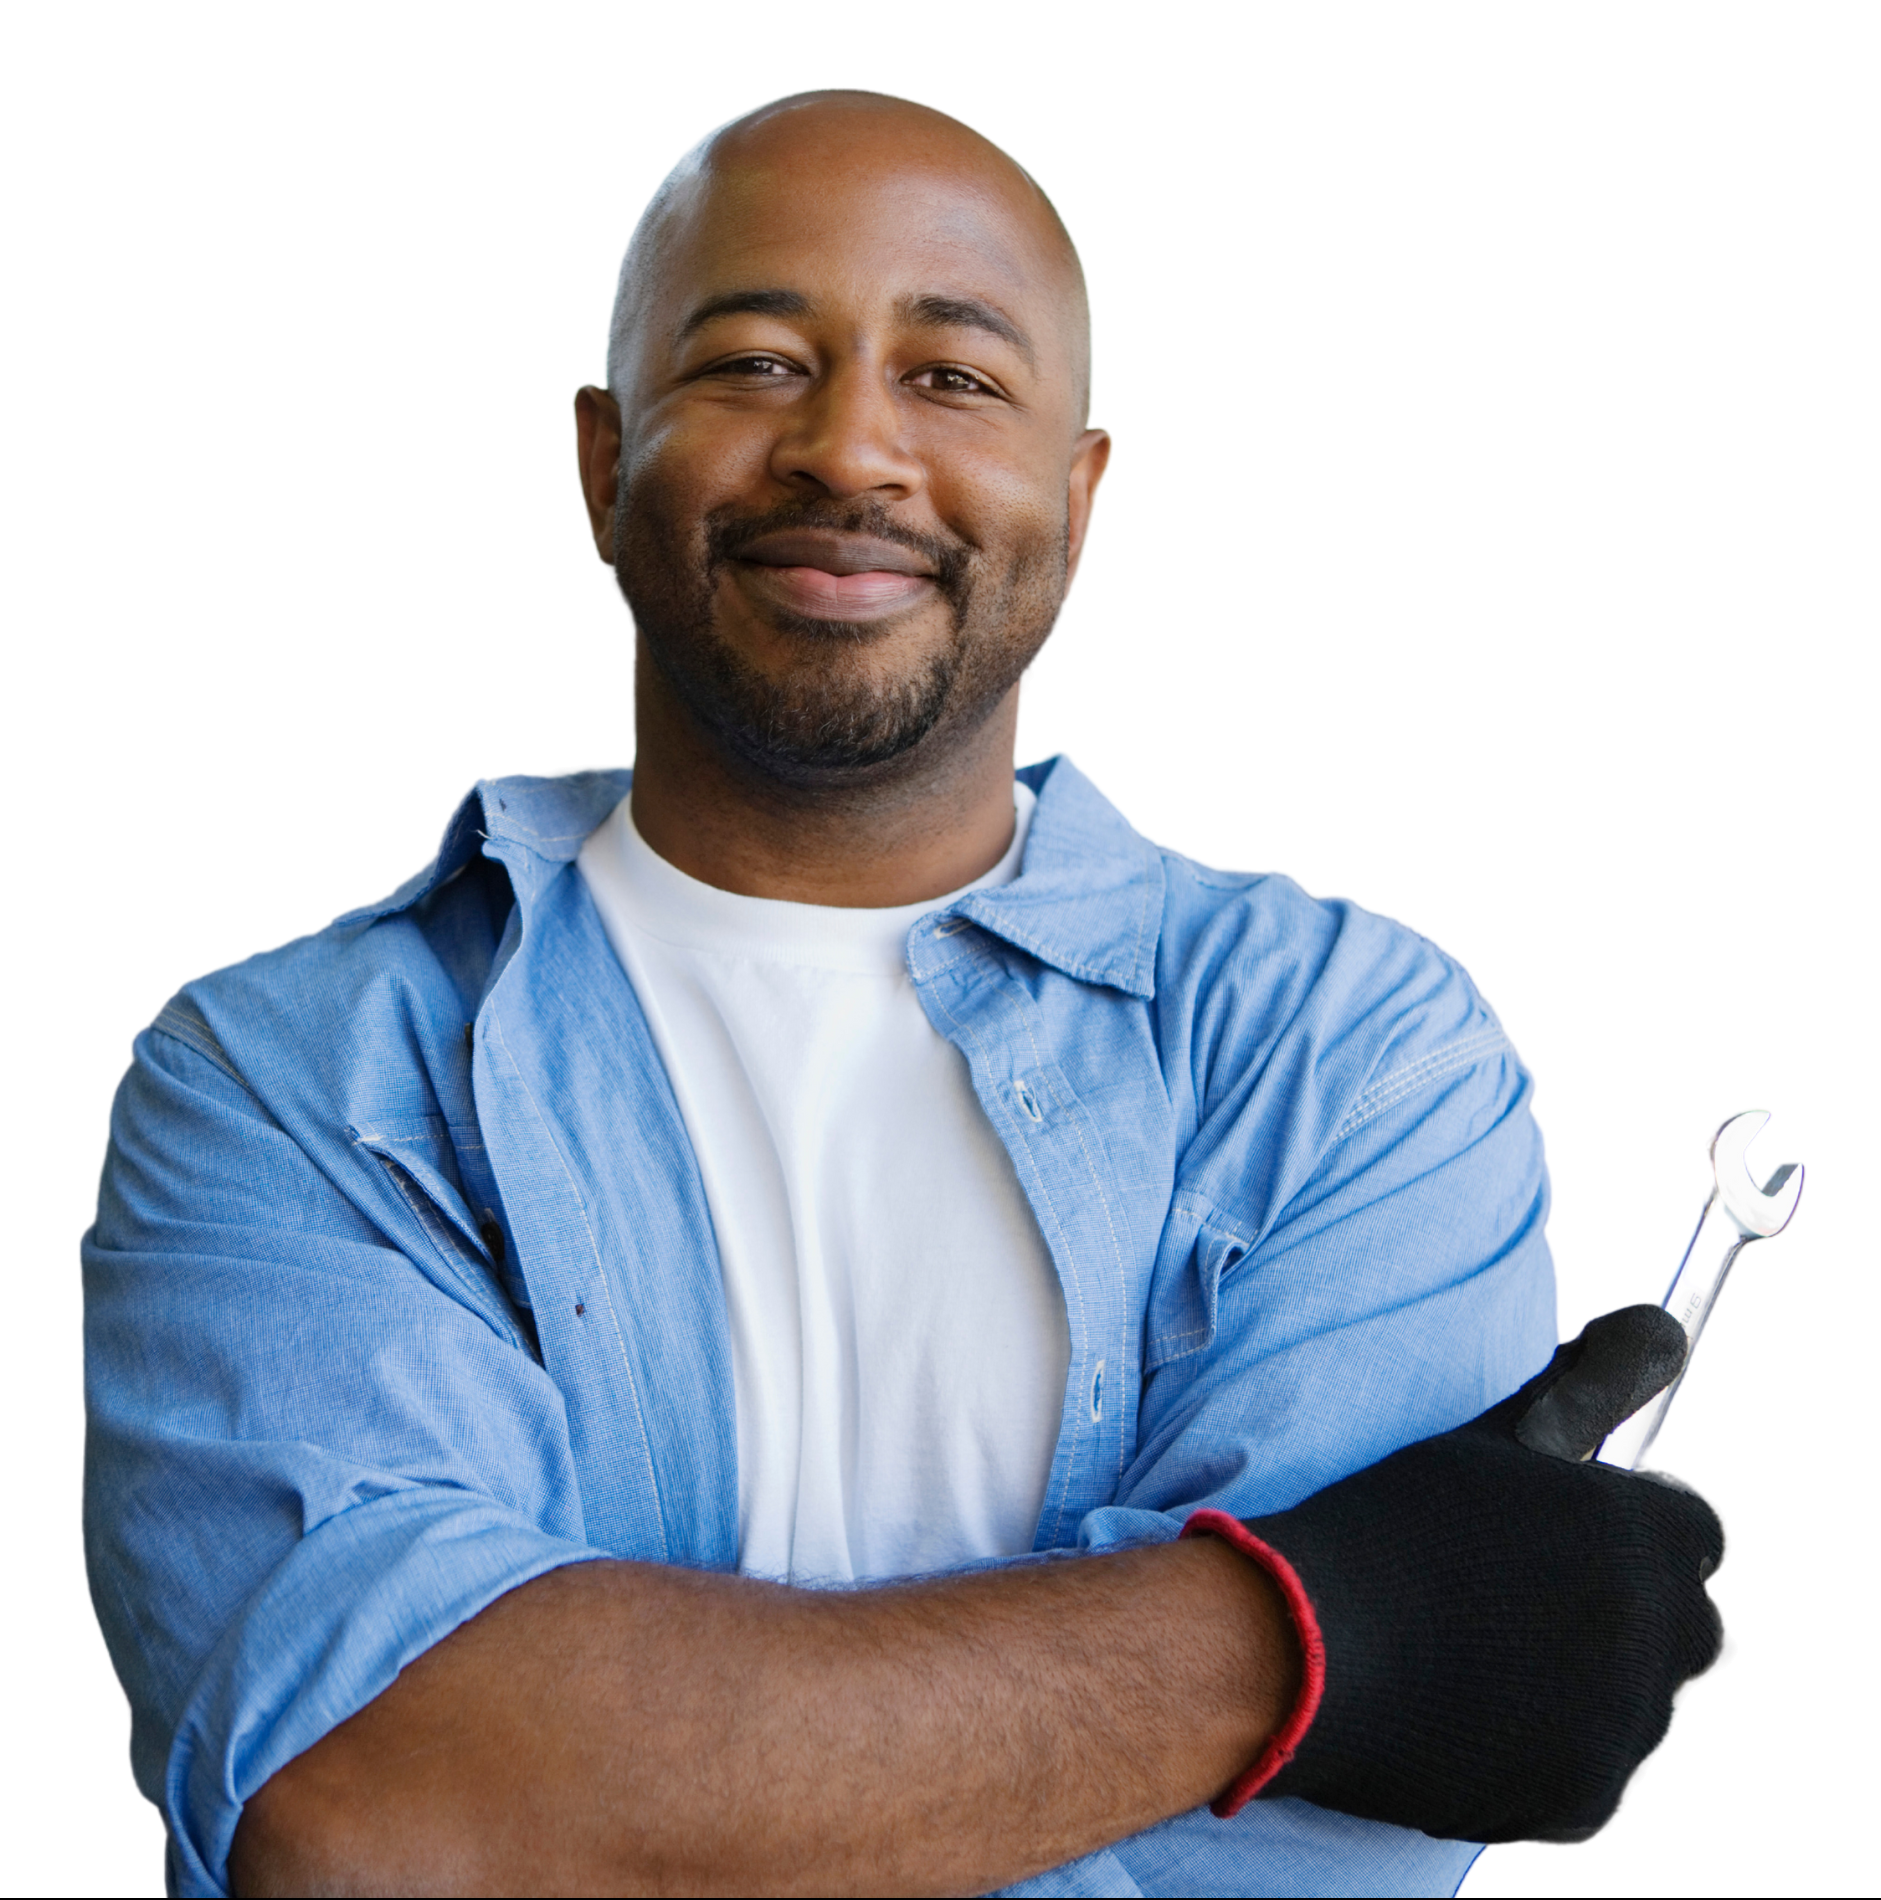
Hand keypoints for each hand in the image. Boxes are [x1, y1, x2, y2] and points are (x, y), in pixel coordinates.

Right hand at [1184, 1304, 1733, 1844]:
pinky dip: (1549, 1745)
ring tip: (1483, 1647)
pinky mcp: (1589, 1804)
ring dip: (1588, 1677)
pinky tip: (1472, 1705)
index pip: (1693, 1530)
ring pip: (1639, 1699)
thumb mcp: (1500, 1433)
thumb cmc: (1400, 1524)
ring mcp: (1630, 1730)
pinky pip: (1593, 1767)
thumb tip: (1665, 1323)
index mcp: (1650, 1540)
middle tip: (1520, 1589)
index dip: (1625, 1518)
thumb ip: (1596, 1379)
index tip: (1559, 1526)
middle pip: (1684, 1621)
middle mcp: (1664, 1638)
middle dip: (1625, 1604)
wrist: (1308, 1647)